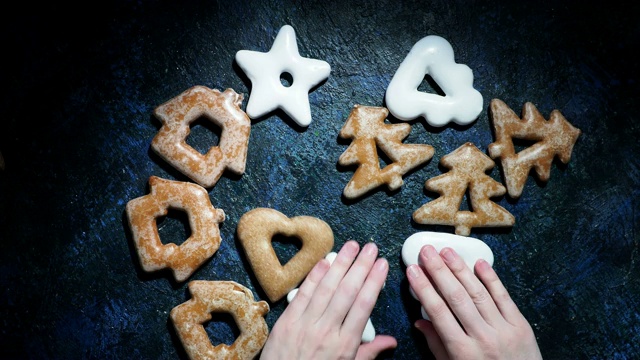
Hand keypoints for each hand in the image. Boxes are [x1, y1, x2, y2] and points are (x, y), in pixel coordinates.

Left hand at [260, 241, 396, 359]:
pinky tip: (325, 261)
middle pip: (347, 291)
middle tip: (371, 247)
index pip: (364, 305)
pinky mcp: (286, 322)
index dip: (374, 281)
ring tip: (352, 246)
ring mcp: (304, 325)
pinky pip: (303, 294)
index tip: (382, 264)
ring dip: (340, 264)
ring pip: (326, 288)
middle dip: (361, 266)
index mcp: (345, 344)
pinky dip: (314, 276)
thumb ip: (368, 352)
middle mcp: (326, 331)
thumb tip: (390, 341)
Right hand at [406, 245, 541, 359]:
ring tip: (447, 252)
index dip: (424, 288)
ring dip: (461, 269)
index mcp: (463, 352)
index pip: (438, 312)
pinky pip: (504, 297)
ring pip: (478, 293)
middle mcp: (483, 338)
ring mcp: (504, 330)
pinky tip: (479, 264)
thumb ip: (437, 345)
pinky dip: (491, 279)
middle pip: (456, 297)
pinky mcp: (520, 326)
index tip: (413, 272)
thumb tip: (420, 322)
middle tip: (427, 253)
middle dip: (439, 271)